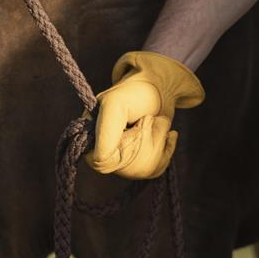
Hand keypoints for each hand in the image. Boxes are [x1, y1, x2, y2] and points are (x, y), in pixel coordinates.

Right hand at [87, 50, 204, 178]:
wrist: (160, 87)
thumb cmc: (137, 92)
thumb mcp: (116, 104)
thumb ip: (105, 131)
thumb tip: (99, 162)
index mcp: (91, 131)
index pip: (103, 160)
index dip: (124, 147)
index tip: (136, 125)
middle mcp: (103, 146)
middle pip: (126, 167)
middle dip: (145, 142)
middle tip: (148, 119)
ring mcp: (122, 156)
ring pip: (142, 170)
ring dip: (158, 144)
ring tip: (156, 122)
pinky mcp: (140, 162)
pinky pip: (154, 170)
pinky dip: (166, 151)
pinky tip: (167, 135)